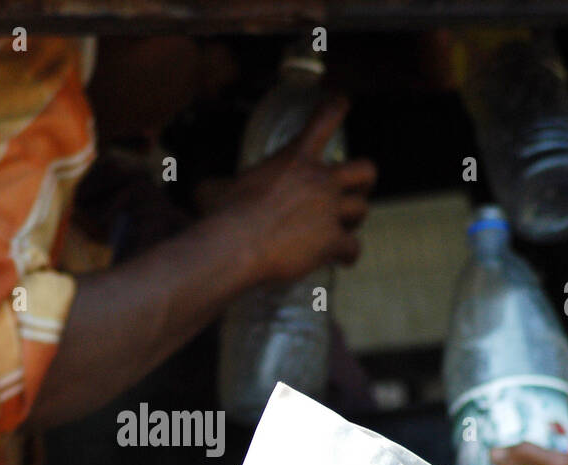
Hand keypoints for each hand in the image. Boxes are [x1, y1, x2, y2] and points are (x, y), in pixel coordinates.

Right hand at [223, 96, 376, 282]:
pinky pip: (353, 248)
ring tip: (344, 228)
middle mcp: (320, 181)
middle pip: (365, 170)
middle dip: (364, 180)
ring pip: (362, 210)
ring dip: (354, 220)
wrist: (236, 245)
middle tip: (357, 188)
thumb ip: (219, 185)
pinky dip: (349, 255)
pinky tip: (343, 260)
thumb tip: (203, 191)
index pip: (324, 120)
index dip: (336, 107)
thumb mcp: (216, 188)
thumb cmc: (223, 215)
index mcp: (294, 159)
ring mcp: (329, 212)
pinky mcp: (331, 242)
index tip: (342, 102)